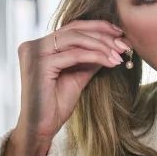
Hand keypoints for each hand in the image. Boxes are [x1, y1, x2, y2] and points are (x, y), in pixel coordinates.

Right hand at [5, 20, 130, 155]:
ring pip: (76, 39)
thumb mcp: (77, 75)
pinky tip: (111, 62)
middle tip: (124, 45)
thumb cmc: (56, 105)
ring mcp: (34, 53)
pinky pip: (74, 55)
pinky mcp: (40, 65)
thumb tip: (112, 43)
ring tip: (120, 55)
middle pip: (75, 30)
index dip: (97, 27)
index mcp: (39, 45)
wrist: (42, 128)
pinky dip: (96, 56)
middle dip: (103, 36)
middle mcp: (32, 45)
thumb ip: (89, 58)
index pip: (72, 27)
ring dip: (102, 45)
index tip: (120, 33)